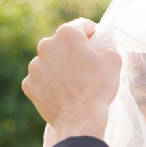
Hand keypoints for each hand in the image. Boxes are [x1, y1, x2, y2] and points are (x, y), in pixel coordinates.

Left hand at [22, 18, 121, 140]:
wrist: (81, 119)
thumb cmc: (98, 89)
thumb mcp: (114, 61)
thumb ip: (109, 45)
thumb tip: (103, 44)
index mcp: (67, 35)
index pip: (83, 26)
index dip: (94, 35)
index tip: (99, 46)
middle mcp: (46, 45)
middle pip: (64, 44)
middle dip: (76, 53)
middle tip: (89, 70)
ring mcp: (35, 66)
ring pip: (52, 62)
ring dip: (62, 68)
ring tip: (77, 85)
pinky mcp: (30, 84)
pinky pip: (43, 79)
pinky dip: (52, 84)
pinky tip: (65, 94)